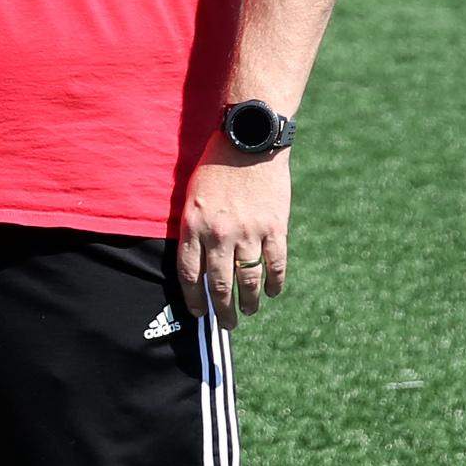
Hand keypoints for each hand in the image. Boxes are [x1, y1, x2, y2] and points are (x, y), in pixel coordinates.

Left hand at [175, 144, 290, 329]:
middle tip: (227, 324)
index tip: (199, 313)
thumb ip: (194, 230)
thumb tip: (199, 264)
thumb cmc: (215, 166)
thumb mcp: (192, 196)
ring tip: (249, 312)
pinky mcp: (275, 227)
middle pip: (219, 285)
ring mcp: (249, 232)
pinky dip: (275, 283)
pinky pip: (275, 264)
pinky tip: (273, 292)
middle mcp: (219, 235)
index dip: (194, 299)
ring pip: (248, 280)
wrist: (249, 141)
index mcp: (194, 227)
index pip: (190, 275)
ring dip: (249, 302)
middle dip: (223, 310)